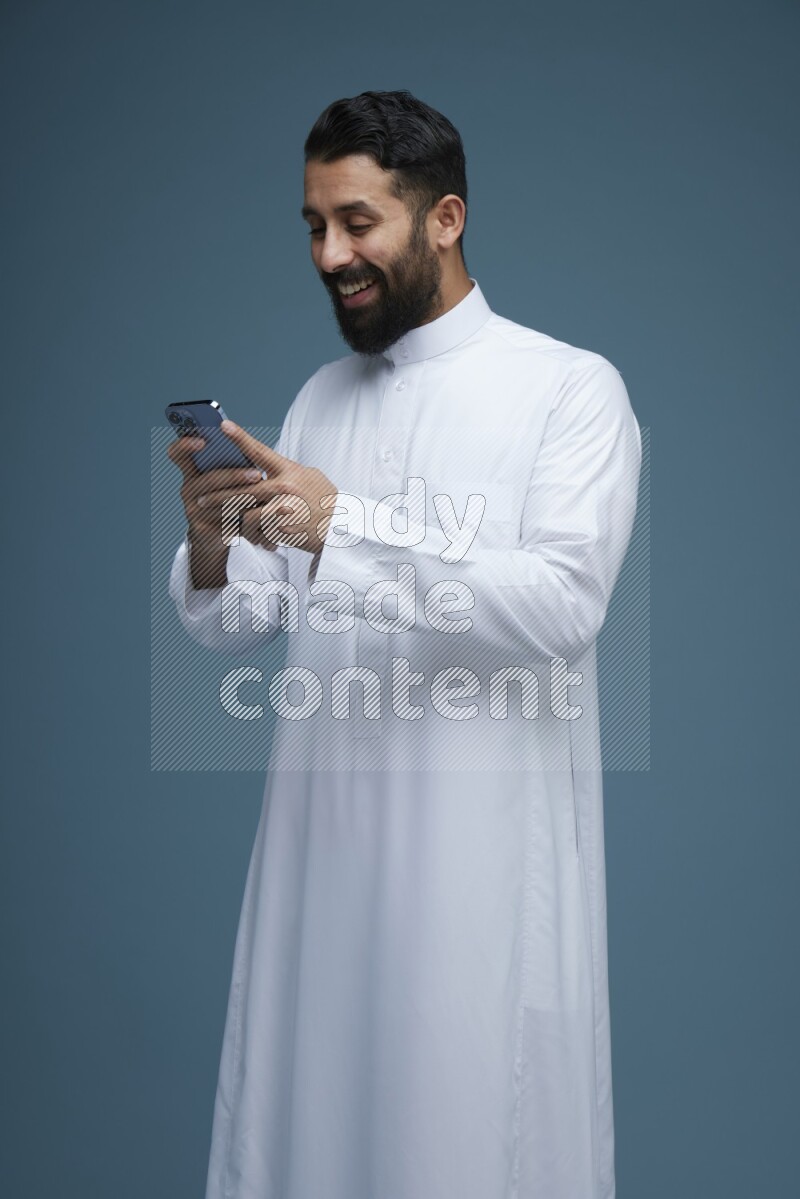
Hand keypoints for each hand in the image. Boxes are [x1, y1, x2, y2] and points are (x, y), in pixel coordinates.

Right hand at [167, 434, 264, 587]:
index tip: (203, 441)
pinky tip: (262, 515)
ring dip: (244, 497)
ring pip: (219, 501)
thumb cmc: (228, 498)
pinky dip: (245, 517)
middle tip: (258, 475)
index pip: (177, 454)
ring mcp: (192, 509)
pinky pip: (224, 520)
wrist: (217, 534)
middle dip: (235, 476)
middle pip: (209, 479)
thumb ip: (232, 463)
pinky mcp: (202, 527)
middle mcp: (188, 489)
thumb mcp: (228, 479)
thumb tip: (250, 446)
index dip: (184, 445)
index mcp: (191, 471)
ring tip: (266, 495)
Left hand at [195, 421, 337, 555]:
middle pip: (241, 489)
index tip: (223, 426)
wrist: (342, 528)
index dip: (239, 437)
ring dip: (237, 523)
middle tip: (201, 499)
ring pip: (246, 515)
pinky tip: (257, 539)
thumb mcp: (309, 478)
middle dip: (217, 496)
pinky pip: (258, 533)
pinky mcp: (283, 529)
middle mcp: (285, 487)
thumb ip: (284, 472)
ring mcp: (284, 509)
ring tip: (232, 526)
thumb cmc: (324, 501)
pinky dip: (254, 537)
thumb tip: (261, 466)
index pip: (259, 451)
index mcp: (289, 470)